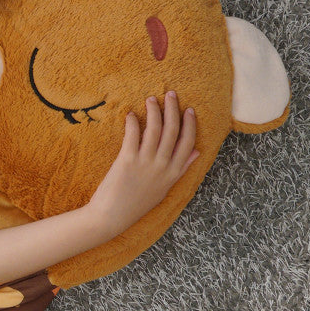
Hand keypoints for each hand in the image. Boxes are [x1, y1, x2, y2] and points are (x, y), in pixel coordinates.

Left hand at [86, 92, 198, 236]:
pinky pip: (133, 135)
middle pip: (173, 131)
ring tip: (150, 99)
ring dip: (154, 111)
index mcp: (173, 173)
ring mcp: (146, 162)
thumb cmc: (136, 204)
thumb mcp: (164, 188)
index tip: (189, 110)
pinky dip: (134, 122)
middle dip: (173, 109)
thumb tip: (197, 151)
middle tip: (170, 94)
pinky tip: (131, 115)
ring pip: (155, 129)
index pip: (188, 143)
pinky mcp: (127, 160)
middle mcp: (163, 166)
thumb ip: (181, 169)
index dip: (190, 124)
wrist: (112, 216)